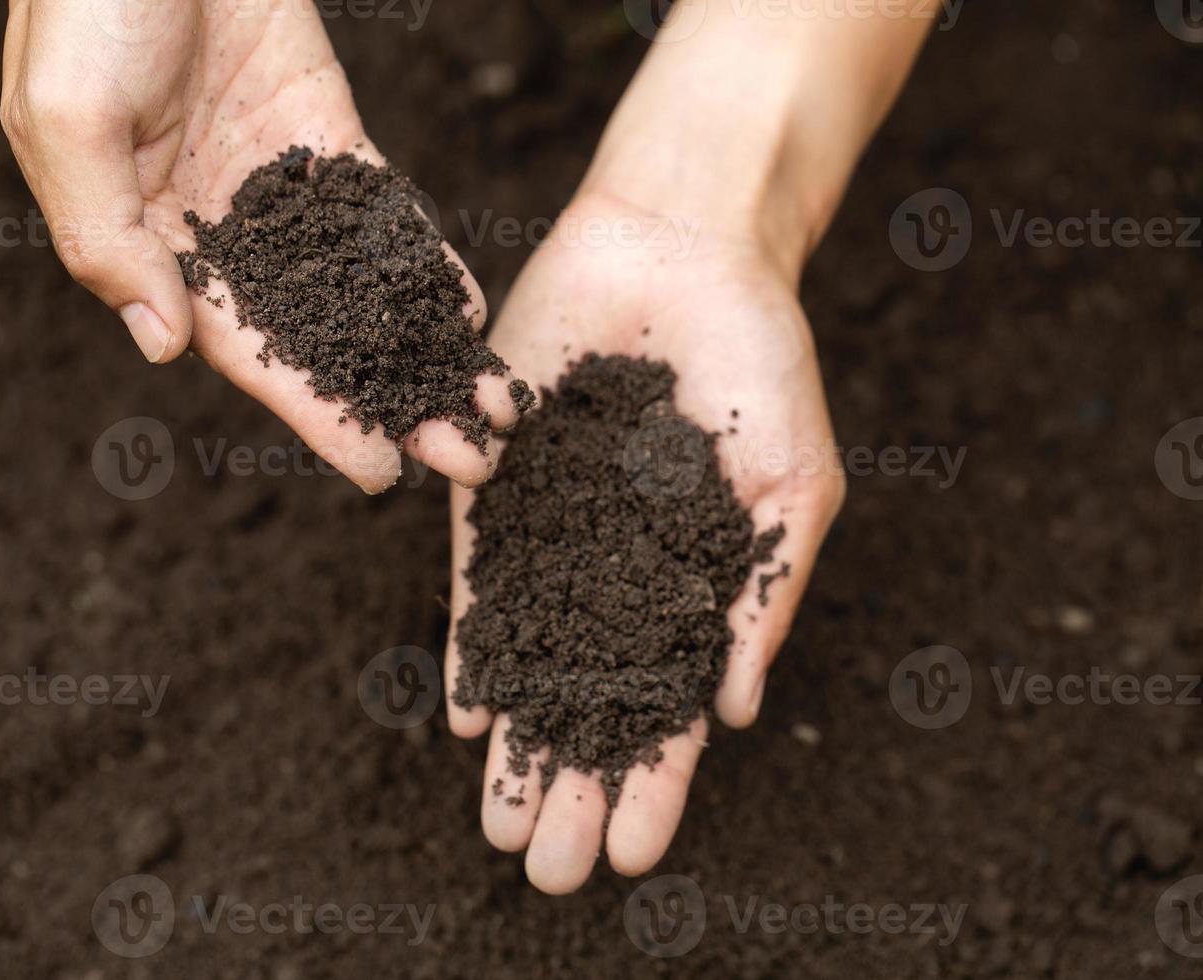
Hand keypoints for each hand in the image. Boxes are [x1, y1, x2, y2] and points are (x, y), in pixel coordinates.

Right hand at [0, 0, 522, 491]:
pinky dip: (421, 260)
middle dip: (389, 399)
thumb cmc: (84, 3)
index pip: (244, 352)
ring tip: (489, 406)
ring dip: (420, 346)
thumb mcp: (68, 121)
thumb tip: (164, 349)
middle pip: (317, 337)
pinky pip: (379, 211)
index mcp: (150, 247)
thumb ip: (107, 241)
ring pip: (358, 286)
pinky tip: (466, 310)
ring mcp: (278, 186)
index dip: (311, 414)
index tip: (377, 472)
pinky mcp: (325, 137)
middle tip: (466, 460)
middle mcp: (221, 232)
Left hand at [444, 193, 845, 892]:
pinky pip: (482, 578)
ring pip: (532, 660)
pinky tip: (471, 714)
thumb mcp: (792, 484)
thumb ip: (763, 594)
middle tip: (548, 872)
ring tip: (501, 826)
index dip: (654, 781)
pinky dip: (476, 646)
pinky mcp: (499, 482)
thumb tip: (732, 711)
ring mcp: (556, 530)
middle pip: (589, 702)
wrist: (682, 248)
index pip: (668, 706)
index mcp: (692, 582)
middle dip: (570, 786)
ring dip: (516, 745)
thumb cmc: (761, 358)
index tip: (638, 856)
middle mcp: (617, 569)